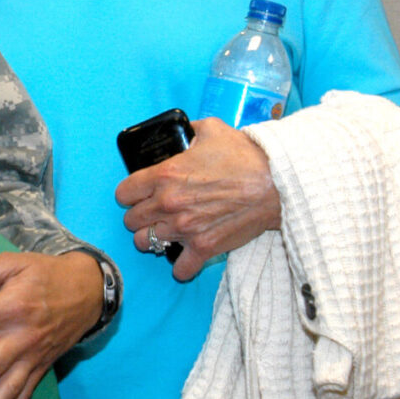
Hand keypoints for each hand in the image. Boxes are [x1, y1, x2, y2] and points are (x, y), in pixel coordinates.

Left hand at [116, 117, 280, 280]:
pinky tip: (184, 257)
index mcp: (164, 175)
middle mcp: (168, 203)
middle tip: (152, 213)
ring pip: (146, 243)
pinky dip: (180, 266)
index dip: (129, 193)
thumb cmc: (245, 156)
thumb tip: (184, 130)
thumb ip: (190, 130)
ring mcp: (184, 228)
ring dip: (152, 238)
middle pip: (131, 220)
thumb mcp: (212, 130)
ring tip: (163, 233)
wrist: (276, 185)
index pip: (124, 193)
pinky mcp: (204, 247)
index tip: (137, 194)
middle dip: (139, 215)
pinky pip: (180, 268)